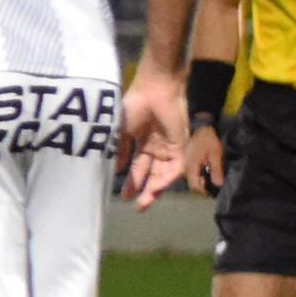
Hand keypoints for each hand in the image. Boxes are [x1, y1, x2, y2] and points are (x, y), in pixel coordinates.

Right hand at [117, 60, 187, 208]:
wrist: (155, 89)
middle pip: (151, 174)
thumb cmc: (135, 105)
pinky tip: (156, 188)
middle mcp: (156, 148)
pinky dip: (167, 179)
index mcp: (141, 143)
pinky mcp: (180, 145)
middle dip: (144, 190)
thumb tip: (115, 169)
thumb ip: (120, 150)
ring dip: (156, 189)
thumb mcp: (121, 130)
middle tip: (138, 206)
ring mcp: (168, 147)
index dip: (131, 181)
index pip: (138, 167)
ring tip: (145, 201)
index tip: (123, 196)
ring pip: (163, 174)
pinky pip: (175, 167)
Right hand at [182, 119, 228, 195]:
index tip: (214, 191)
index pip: (195, 187)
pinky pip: (191, 173)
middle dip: (203, 188)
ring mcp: (184, 165)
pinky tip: (205, 172)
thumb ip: (216, 170)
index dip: (204, 192)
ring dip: (200, 182)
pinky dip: (198, 176)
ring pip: (191, 179)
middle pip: (192, 185)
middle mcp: (184, 168)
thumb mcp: (215, 154)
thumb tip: (218, 185)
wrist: (199, 127)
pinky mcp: (186, 161)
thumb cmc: (208, 140)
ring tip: (211, 179)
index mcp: (190, 168)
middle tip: (214, 185)